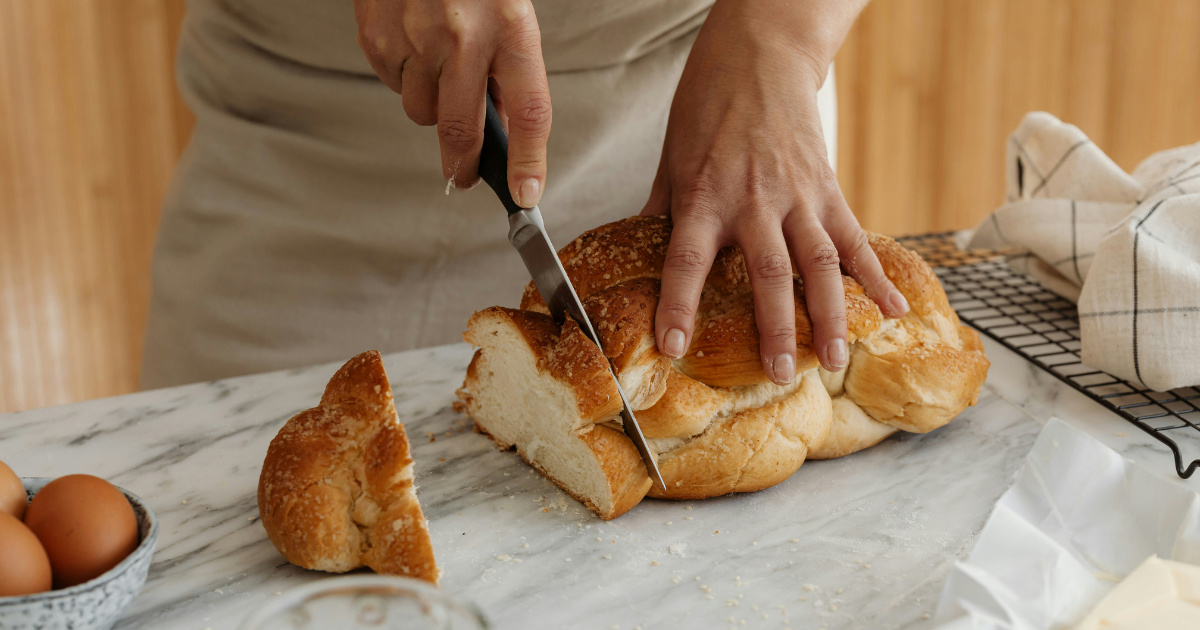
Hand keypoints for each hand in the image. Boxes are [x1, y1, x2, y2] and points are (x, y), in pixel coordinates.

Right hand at [354, 0, 550, 204]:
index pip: (529, 112)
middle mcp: (462, 35)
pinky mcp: (377, 36)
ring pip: (421, 112)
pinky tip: (413, 46)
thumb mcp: (508, 10)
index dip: (529, 161)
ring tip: (439, 70)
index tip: (526, 195)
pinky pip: (392, 85)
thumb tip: (504, 127)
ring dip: (431, 108)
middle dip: (462, 165)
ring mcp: (415, 37)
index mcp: (510, 26)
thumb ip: (507, 68)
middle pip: (461, 129)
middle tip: (462, 175)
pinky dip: (404, 78)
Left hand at [643, 0, 908, 384]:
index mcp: (705, 196)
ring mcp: (798, 197)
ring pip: (820, 263)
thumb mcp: (670, 158)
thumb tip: (636, 256)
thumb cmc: (707, 105)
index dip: (679, 306)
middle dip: (774, 327)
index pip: (686, 260)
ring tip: (835, 359)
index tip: (675, 346)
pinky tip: (893, 310)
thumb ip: (660, 213)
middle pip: (768, 272)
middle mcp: (754, 201)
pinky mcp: (828, 190)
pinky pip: (855, 238)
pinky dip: (876, 276)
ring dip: (831, 315)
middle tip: (777, 374)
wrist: (760, 55)